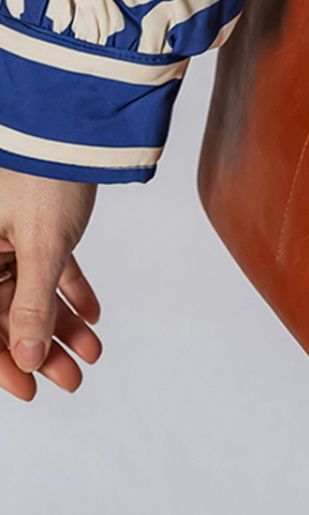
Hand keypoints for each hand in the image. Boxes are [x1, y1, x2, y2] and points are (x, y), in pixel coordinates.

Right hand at [0, 167, 101, 399]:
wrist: (77, 125)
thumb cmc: (47, 174)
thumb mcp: (41, 245)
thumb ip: (31, 303)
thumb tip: (26, 355)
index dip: (2, 362)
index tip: (29, 389)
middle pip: (6, 316)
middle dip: (41, 348)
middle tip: (73, 377)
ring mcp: (9, 240)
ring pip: (32, 296)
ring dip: (61, 325)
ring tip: (91, 352)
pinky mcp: (38, 229)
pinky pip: (51, 271)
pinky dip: (71, 293)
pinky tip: (93, 316)